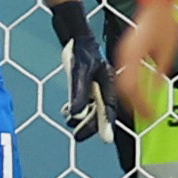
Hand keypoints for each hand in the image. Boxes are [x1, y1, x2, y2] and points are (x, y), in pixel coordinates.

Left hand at [53, 1, 116, 141]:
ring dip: (82, 118)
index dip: (107, 125)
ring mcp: (96, 85)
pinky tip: (67, 112)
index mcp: (109, 83)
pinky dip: (76, 108)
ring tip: (70, 124)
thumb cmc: (80, 51)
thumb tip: (75, 113)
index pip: (110, 109)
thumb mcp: (78, 72)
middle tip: (78, 136)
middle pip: (101, 111)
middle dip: (90, 125)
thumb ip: (77, 93)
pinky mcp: (88, 84)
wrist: (76, 37)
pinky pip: (85, 101)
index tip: (106, 139)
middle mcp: (105, 86)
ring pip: (92, 108)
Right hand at [114, 0, 177, 121]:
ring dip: (131, 96)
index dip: (140, 105)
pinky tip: (140, 91)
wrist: (158, 4)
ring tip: (143, 106)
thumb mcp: (169, 52)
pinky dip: (131, 85)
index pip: (131, 88)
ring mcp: (123, 51)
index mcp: (133, 55)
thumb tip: (157, 90)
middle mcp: (124, 54)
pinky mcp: (126, 50)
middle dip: (134, 104)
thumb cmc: (165, 22)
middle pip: (123, 88)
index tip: (150, 114)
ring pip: (121, 82)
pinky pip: (124, 73)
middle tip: (146, 114)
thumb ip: (161, 73)